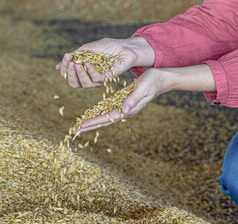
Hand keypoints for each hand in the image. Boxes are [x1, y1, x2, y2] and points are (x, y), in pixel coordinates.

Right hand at [55, 36, 154, 88]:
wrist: (124, 46)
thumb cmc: (107, 47)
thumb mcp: (86, 50)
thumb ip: (73, 58)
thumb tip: (57, 67)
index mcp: (83, 72)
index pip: (69, 76)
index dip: (65, 68)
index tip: (66, 56)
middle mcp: (90, 78)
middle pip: (74, 84)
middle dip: (69, 74)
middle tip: (69, 63)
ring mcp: (99, 80)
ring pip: (84, 84)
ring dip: (78, 74)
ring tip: (76, 64)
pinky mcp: (108, 79)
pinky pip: (96, 80)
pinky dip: (90, 72)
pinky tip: (88, 63)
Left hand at [76, 64, 215, 132]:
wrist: (162, 79)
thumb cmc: (153, 81)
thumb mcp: (142, 88)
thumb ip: (133, 100)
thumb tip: (123, 111)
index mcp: (128, 109)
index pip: (107, 118)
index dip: (93, 123)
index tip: (81, 127)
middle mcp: (125, 110)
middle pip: (104, 121)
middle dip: (89, 125)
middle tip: (75, 130)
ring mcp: (125, 107)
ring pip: (105, 116)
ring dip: (92, 120)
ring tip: (80, 124)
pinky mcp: (124, 102)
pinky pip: (109, 109)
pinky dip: (99, 113)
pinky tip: (93, 113)